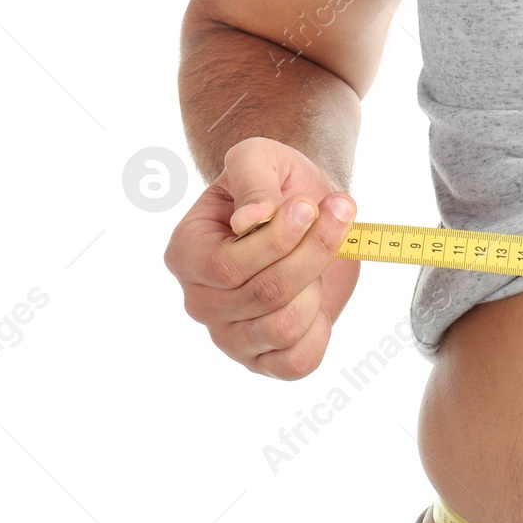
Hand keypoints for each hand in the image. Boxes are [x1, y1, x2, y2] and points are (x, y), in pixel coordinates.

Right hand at [163, 137, 358, 378]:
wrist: (307, 209)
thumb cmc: (276, 184)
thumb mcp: (260, 158)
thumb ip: (253, 180)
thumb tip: (249, 220)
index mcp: (187, 254)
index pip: (229, 267)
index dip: (279, 241)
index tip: (310, 206)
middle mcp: (200, 301)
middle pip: (266, 295)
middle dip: (312, 254)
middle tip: (335, 218)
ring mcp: (230, 336)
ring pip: (285, 327)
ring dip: (317, 287)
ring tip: (319, 260)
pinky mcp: (264, 360)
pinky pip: (297, 363)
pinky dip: (320, 331)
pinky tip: (318, 297)